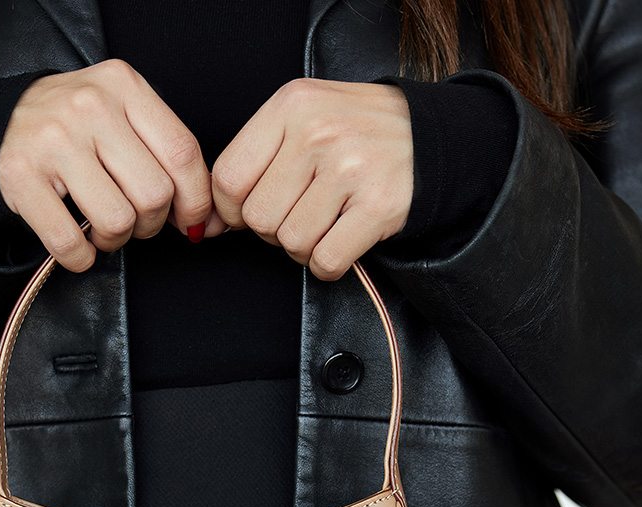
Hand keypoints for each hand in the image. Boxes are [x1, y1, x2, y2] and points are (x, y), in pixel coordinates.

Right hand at [0, 59, 212, 271]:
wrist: (6, 118)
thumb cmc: (80, 128)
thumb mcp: (125, 118)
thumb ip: (166, 157)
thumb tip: (207, 222)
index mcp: (124, 86)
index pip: (183, 154)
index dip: (196, 201)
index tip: (191, 222)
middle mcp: (89, 106)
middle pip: (154, 194)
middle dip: (151, 224)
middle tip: (134, 222)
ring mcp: (52, 139)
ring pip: (117, 220)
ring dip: (116, 241)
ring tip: (103, 230)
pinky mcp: (18, 174)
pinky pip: (69, 241)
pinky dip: (81, 258)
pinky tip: (79, 246)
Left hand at [209, 79, 413, 280]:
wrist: (431, 138)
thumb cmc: (355, 134)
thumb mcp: (302, 120)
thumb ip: (254, 161)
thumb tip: (210, 222)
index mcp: (292, 106)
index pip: (228, 178)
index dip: (231, 210)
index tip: (246, 214)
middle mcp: (319, 133)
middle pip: (259, 218)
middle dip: (273, 229)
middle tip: (301, 212)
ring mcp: (351, 169)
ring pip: (290, 242)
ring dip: (303, 247)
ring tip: (326, 221)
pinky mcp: (379, 206)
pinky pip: (326, 261)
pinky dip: (328, 264)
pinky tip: (342, 240)